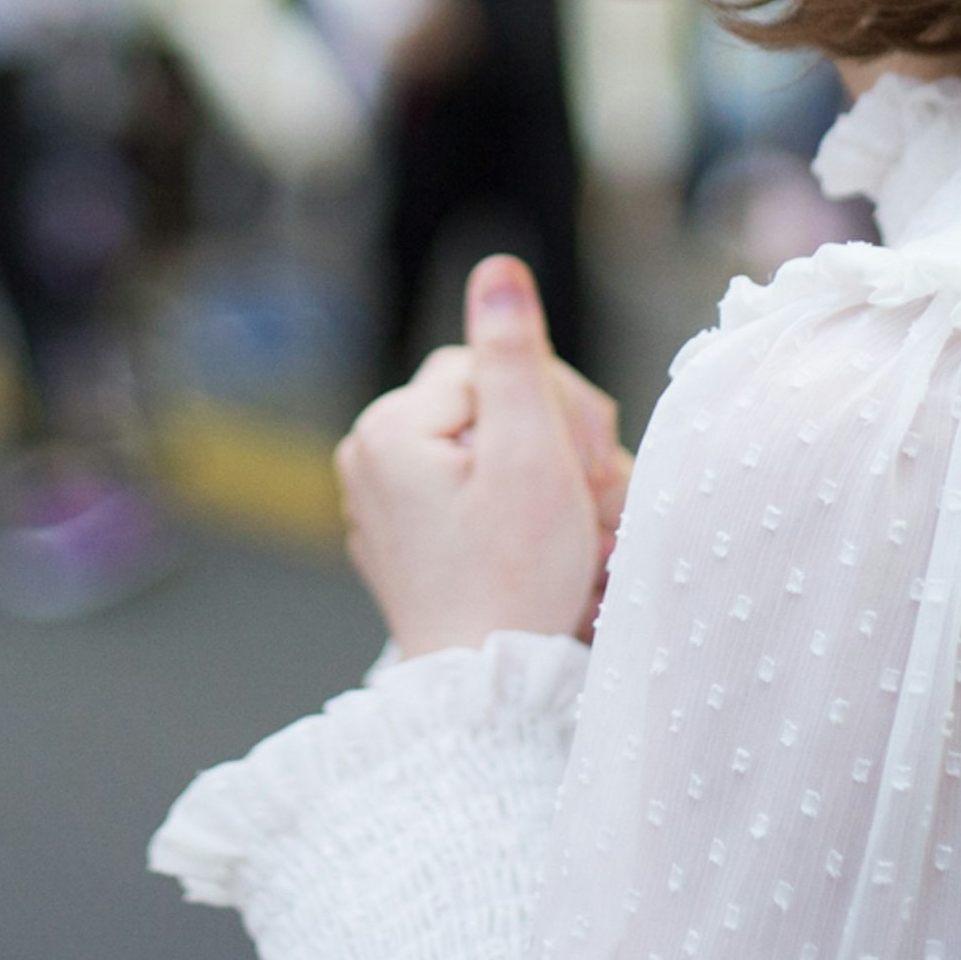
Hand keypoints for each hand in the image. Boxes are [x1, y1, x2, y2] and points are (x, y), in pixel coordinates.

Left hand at [339, 257, 614, 656]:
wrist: (492, 692)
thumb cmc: (515, 578)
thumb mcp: (530, 453)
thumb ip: (513, 354)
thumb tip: (495, 267)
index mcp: (390, 428)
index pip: (490, 366)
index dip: (552, 405)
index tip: (583, 461)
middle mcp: (370, 458)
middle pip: (488, 403)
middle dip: (552, 440)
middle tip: (591, 494)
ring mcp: (381, 503)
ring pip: (487, 446)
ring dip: (546, 475)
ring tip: (578, 527)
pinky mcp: (404, 540)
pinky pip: (469, 492)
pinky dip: (514, 508)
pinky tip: (545, 545)